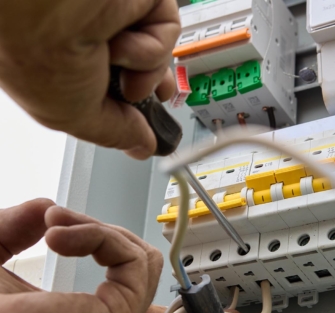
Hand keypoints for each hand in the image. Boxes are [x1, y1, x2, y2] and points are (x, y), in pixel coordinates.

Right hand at [0, 0, 180, 159]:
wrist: (44, 6)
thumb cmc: (38, 52)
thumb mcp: (73, 116)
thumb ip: (113, 133)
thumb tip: (140, 146)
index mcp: (66, 58)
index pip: (109, 84)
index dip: (131, 105)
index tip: (141, 122)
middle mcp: (92, 35)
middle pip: (142, 67)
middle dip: (151, 88)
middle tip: (150, 98)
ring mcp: (117, 14)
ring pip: (157, 54)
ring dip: (145, 71)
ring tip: (120, 65)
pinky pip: (167, 31)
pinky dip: (152, 47)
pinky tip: (125, 43)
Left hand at [0, 199, 246, 312]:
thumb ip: (17, 228)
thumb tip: (46, 209)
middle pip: (137, 267)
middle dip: (101, 234)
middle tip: (56, 224)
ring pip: (139, 255)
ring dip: (96, 230)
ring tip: (54, 226)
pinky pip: (134, 257)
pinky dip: (98, 235)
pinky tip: (60, 236)